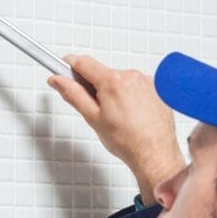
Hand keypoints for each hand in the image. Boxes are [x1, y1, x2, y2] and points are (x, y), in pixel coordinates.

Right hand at [48, 55, 184, 204]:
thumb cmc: (128, 142)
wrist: (155, 154)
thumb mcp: (93, 118)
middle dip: (95, 87)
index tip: (63, 70)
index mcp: (113, 81)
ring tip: (119, 117)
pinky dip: (132, 97)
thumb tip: (58, 81)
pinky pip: (137, 87)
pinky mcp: (158, 89)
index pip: (83, 62)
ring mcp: (147, 81)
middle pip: (103, 73)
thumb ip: (73, 95)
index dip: (69, 66)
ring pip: (120, 81)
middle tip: (97, 111)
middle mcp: (132, 76)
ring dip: (115, 93)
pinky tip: (133, 115)